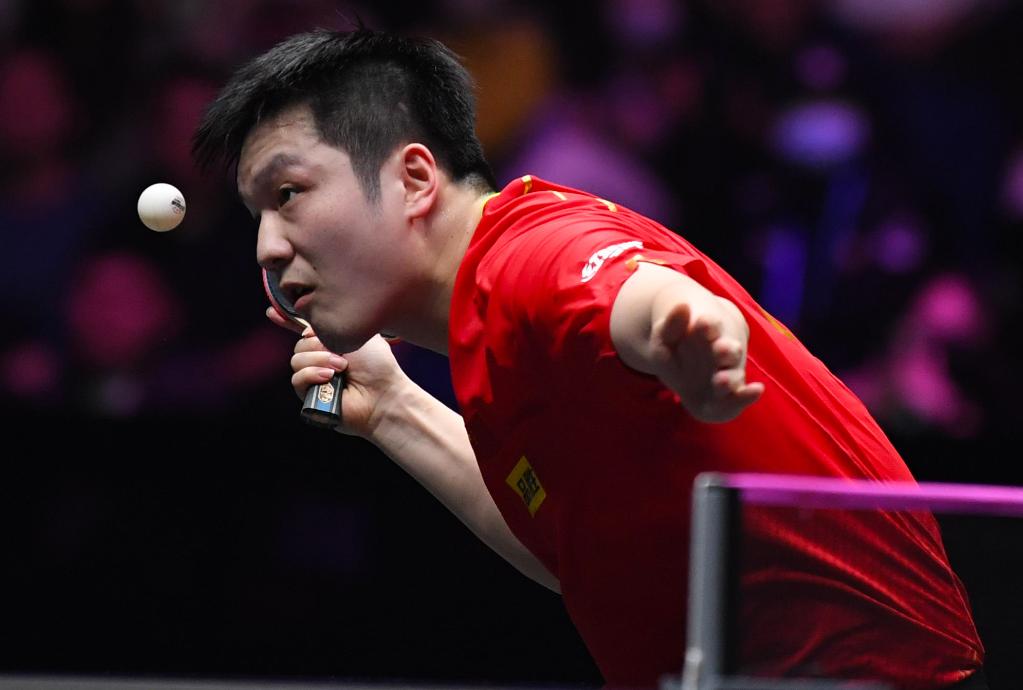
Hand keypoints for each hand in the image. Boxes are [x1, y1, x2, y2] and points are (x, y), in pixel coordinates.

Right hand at [267, 308, 410, 438]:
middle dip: (317, 345)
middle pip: (299, 344)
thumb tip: (307, 327)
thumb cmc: (378, 366)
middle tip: (342, 356)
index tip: (271, 312)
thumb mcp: (359, 335)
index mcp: (331, 343)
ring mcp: (314, 378)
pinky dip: (312, 375)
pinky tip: (329, 377)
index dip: (286, 321)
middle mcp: (321, 360)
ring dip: (319, 360)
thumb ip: (334, 325)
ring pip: (296, 360)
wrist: (383, 395)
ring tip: (341, 368)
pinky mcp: (309, 396)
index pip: (303, 331)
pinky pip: (297, 379)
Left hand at [651, 299, 763, 422]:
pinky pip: (738, 397)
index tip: (703, 322)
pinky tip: (756, 391)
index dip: (708, 325)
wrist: (691, 356)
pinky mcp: (727, 395)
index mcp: (707, 329)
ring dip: (729, 378)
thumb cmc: (676, 343)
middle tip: (720, 349)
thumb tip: (682, 306)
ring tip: (721, 380)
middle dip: (725, 351)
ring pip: (733, 376)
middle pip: (729, 351)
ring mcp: (728, 373)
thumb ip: (671, 324)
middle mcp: (724, 351)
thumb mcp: (664, 335)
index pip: (710, 325)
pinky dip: (747, 395)